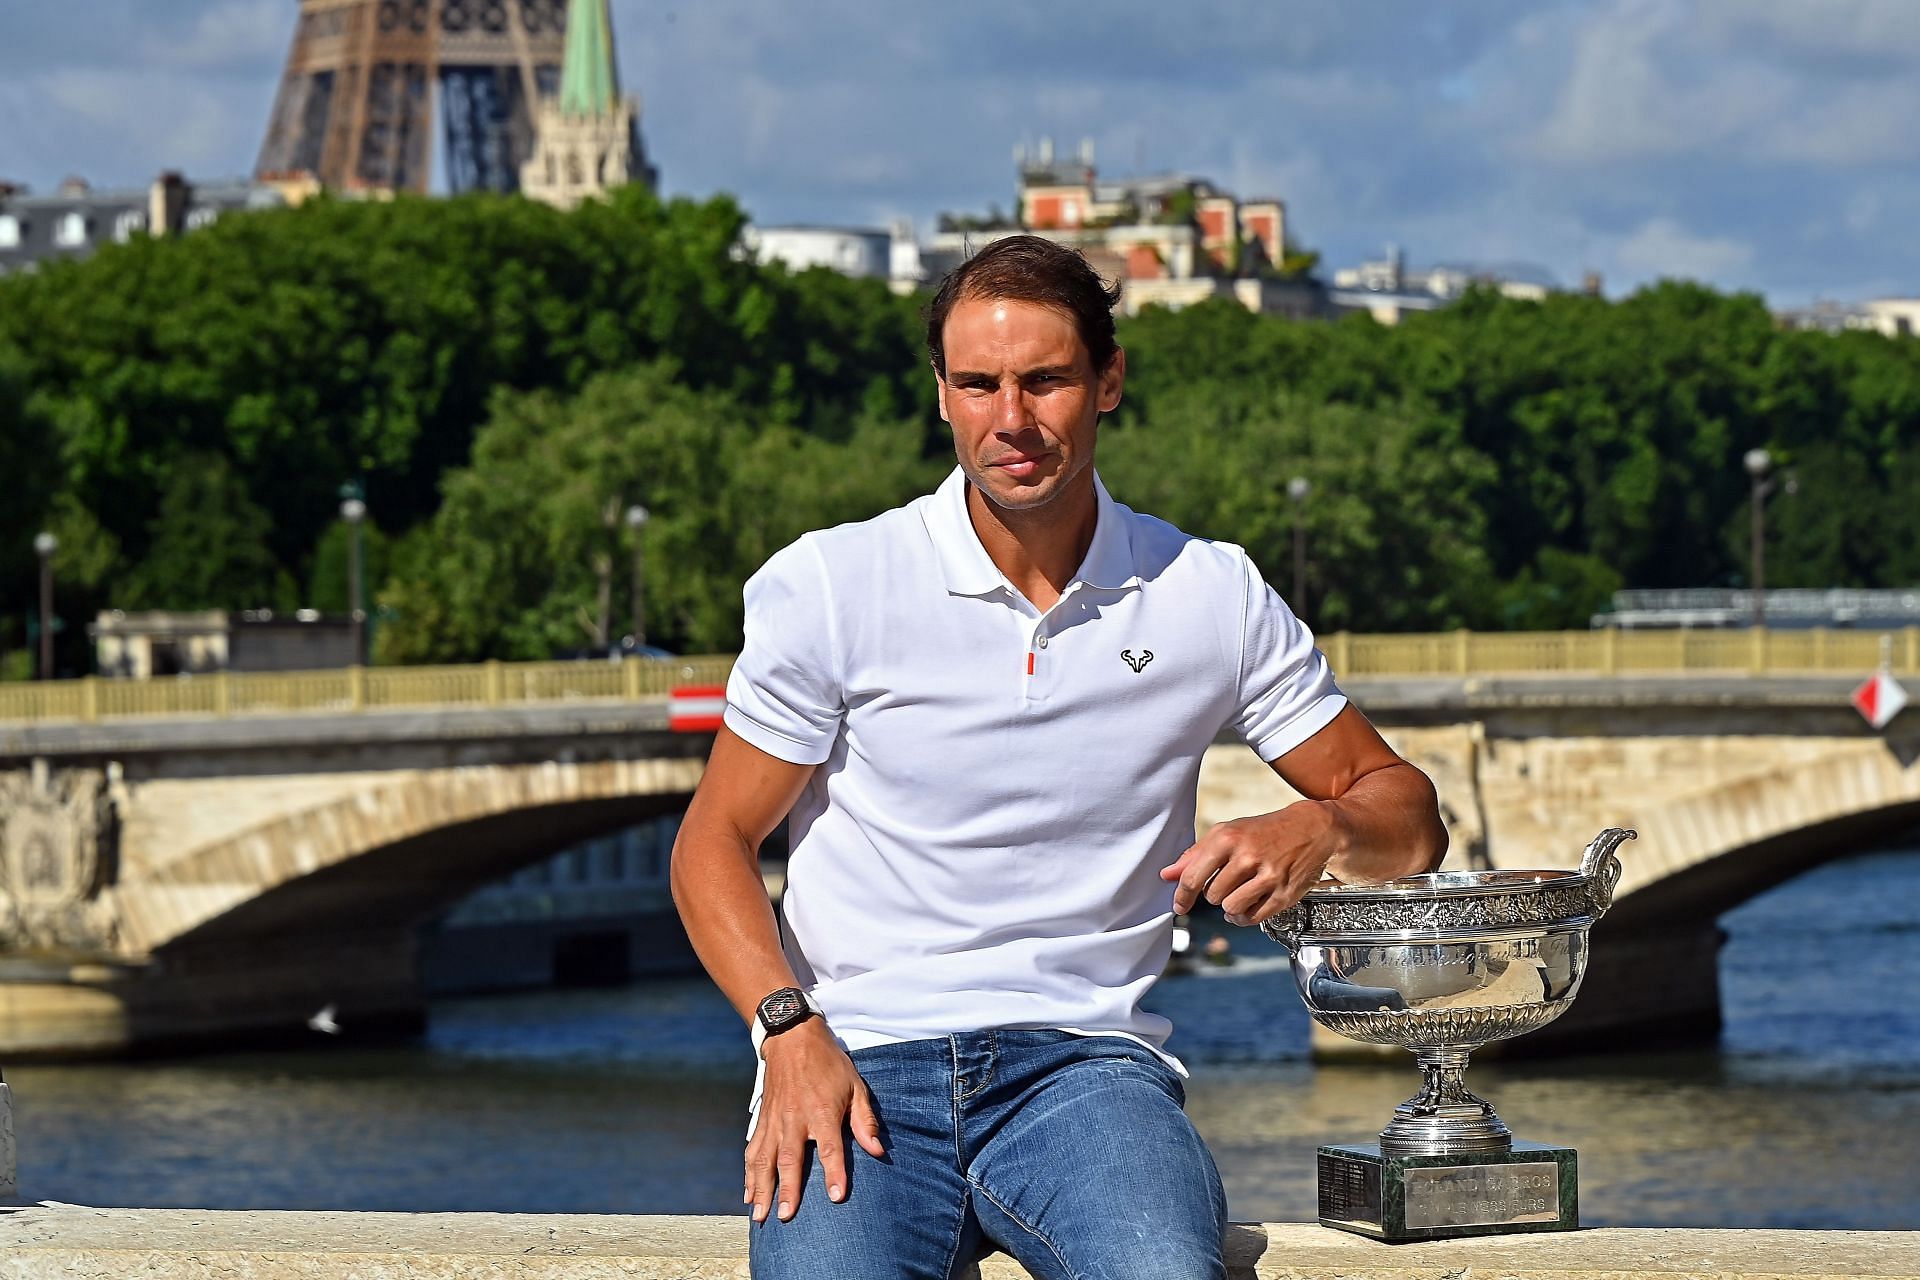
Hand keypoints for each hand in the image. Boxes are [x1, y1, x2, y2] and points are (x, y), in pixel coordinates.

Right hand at [747, 1019, 885, 1223]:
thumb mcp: (855, 1085)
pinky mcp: (762, 1119)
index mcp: (822, 1112)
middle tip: (785, 1216)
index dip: (835, 1172)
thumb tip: (877, 1150)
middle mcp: (795, 1119)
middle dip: (787, 1189)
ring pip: (765, 1159)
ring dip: (761, 1188)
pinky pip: (752, 1149)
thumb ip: (864, 1120)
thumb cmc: (829, 1063)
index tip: (837, 1197)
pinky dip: (748, 1173)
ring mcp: (774, 1120)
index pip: (830, 1148)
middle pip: (790, 1159)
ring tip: (758, 1215)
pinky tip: (748, 1193)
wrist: (792, 1037)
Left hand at [1161, 800, 1348, 925]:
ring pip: (1231, 908)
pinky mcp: (1285, 893)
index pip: (1194, 877)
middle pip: (1212, 896)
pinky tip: (1246, 906)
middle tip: (1228, 882)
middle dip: (1215, 894)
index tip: (1179, 906)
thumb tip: (1167, 875)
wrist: (1312, 828)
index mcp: (1228, 838)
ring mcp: (1268, 876)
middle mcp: (1248, 856)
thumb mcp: (1228, 832)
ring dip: (1230, 907)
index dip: (1182, 896)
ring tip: (1237, 895)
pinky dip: (1244, 917)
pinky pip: (1253, 918)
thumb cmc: (1264, 831)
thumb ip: (1196, 855)